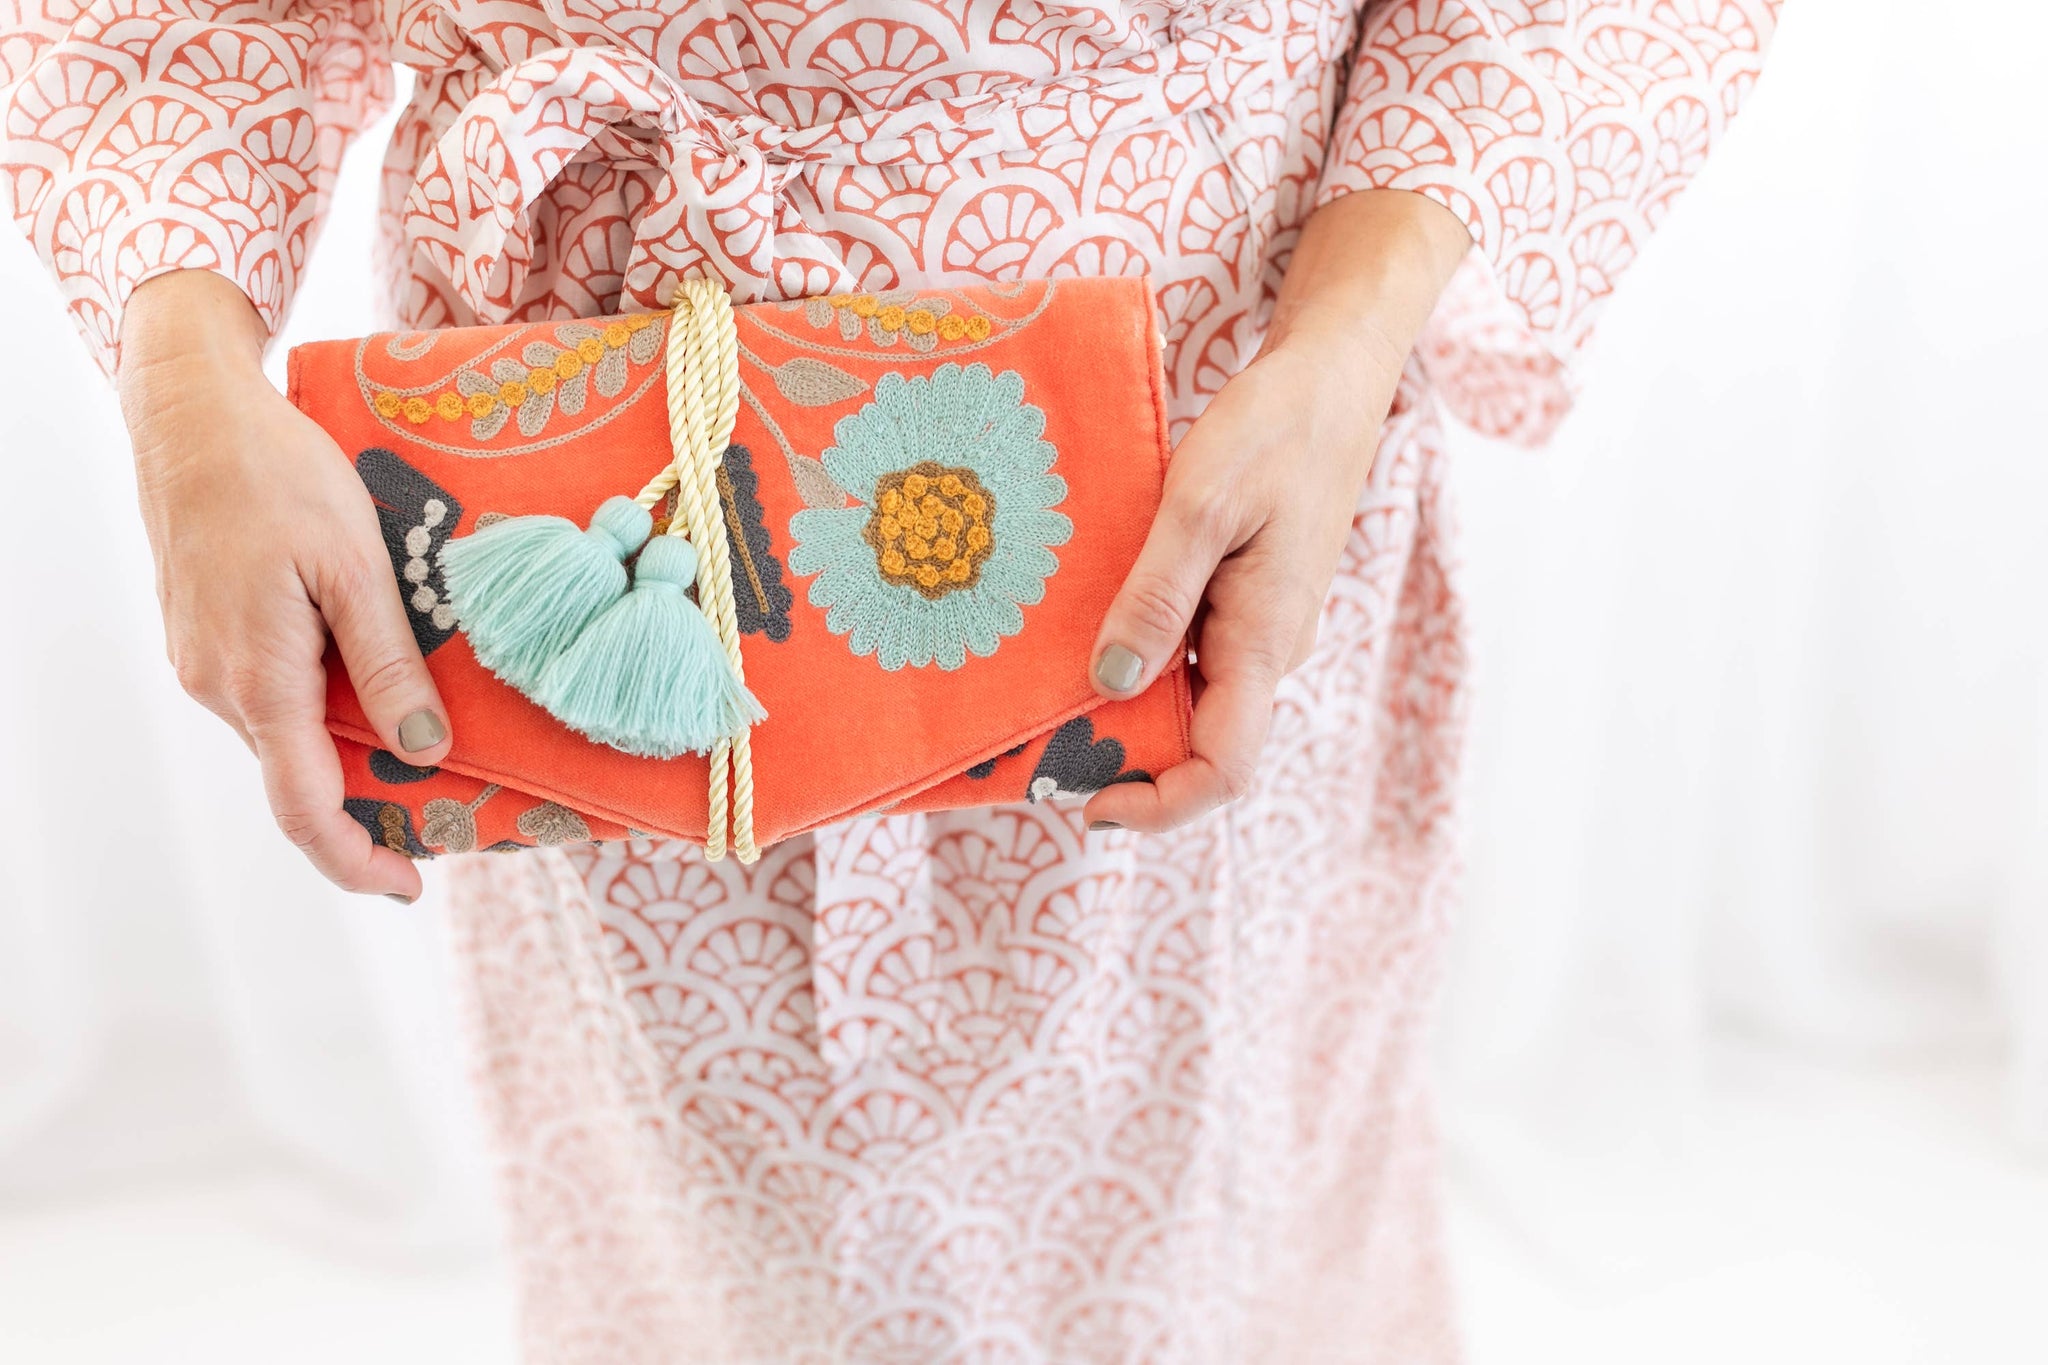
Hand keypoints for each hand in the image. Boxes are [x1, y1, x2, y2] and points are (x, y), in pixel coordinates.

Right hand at [118, 270, 451, 899]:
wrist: (193, 414)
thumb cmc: (276, 475)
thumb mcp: (356, 567)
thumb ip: (389, 664)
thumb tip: (425, 750)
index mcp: (258, 680)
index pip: (306, 807)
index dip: (357, 858)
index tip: (409, 883)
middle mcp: (219, 685)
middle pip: (299, 779)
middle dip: (368, 807)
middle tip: (444, 812)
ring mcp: (205, 661)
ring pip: (287, 735)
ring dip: (349, 751)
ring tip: (423, 740)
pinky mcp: (208, 634)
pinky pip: (272, 695)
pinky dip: (323, 709)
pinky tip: (373, 682)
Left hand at [1082, 190, 1470, 832]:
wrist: (1329, 378)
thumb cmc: (1272, 429)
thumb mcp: (1200, 504)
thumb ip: (1157, 595)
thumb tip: (1113, 681)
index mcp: (1264, 643)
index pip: (1223, 770)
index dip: (1158, 804)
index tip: (1087, 800)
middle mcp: (1266, 653)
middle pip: (1199, 746)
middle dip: (1126, 761)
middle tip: (1039, 743)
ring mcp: (1257, 630)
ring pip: (1191, 701)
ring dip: (1127, 709)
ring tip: (1047, 688)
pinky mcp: (1246, 602)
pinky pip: (1190, 656)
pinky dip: (1139, 659)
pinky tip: (1088, 629)